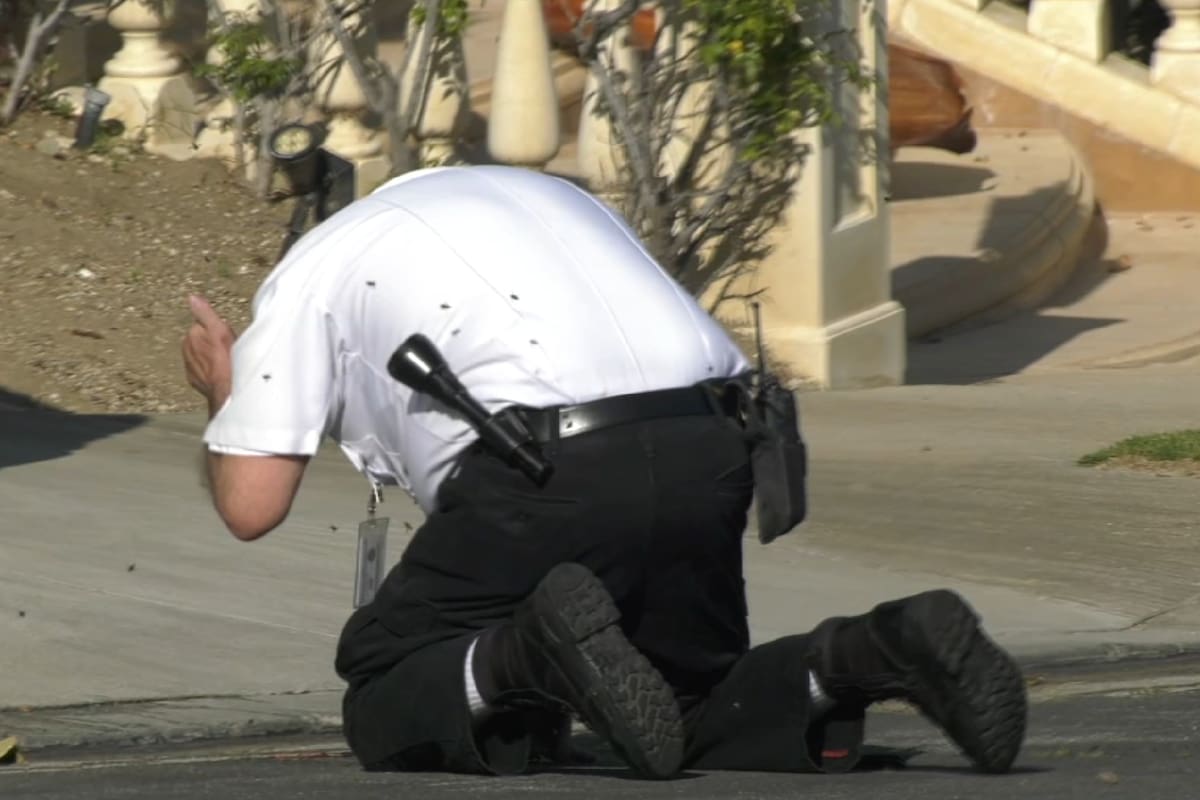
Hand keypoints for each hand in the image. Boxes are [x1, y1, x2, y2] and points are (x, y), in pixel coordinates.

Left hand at [182, 294, 235, 416]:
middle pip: (201, 340)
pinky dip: (209, 370)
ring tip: (224, 362)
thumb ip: (205, 312)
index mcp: (192, 334)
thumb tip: (192, 298)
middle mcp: (186, 349)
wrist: (225, 389)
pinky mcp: (193, 379)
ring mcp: (189, 365)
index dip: (216, 329)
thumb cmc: (227, 360)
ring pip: (201, 355)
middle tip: (226, 350)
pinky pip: (201, 370)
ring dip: (210, 357)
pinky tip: (219, 372)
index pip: (203, 325)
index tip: (225, 336)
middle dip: (211, 343)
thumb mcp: (220, 330)